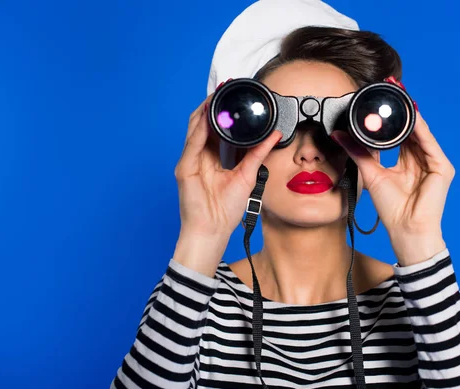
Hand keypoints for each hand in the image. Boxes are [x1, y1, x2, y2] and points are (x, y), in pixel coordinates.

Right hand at [174, 86, 282, 239]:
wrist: (213, 231)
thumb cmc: (226, 209)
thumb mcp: (247, 175)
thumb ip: (259, 153)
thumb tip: (274, 134)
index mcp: (213, 157)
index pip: (217, 128)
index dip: (224, 111)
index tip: (235, 97)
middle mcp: (200, 155)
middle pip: (203, 123)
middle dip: (213, 104)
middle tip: (226, 87)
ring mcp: (190, 161)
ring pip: (195, 128)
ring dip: (205, 111)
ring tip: (216, 95)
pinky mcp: (185, 169)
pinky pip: (192, 144)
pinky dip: (200, 130)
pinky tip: (208, 118)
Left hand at [331, 94, 453, 264]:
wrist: (405, 229)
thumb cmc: (391, 208)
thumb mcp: (370, 173)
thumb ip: (357, 152)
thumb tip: (339, 134)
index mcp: (405, 162)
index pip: (398, 133)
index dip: (388, 117)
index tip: (377, 99)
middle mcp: (420, 159)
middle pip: (410, 129)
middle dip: (401, 109)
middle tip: (391, 85)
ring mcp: (433, 163)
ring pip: (420, 132)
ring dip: (410, 113)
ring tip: (399, 94)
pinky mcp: (442, 168)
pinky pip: (429, 143)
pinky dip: (419, 129)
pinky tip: (411, 116)